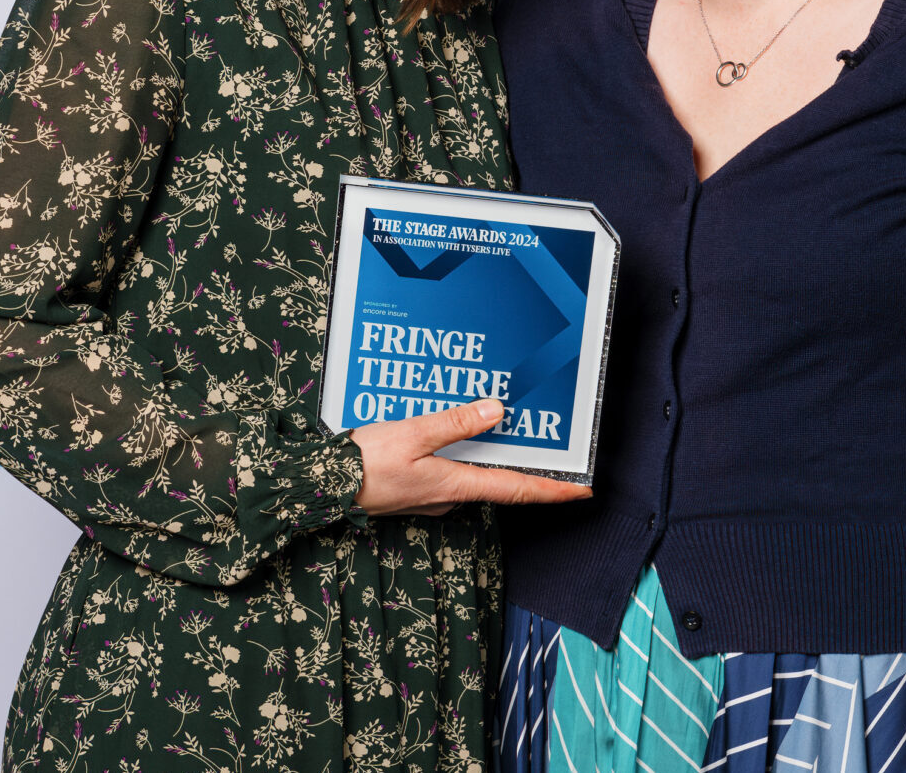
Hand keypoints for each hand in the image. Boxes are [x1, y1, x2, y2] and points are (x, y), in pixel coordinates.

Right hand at [349, 398, 595, 515]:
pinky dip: (466, 452)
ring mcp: (434, 495)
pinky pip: (454, 470)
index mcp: (456, 485)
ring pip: (477, 474)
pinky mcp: (419, 488)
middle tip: (558, 447)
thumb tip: (498, 410)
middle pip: (503, 482)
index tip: (585, 488)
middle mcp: (451, 495)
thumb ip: (455, 423)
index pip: (519, 489)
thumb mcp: (411, 435)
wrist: (321, 487)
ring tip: (517, 428)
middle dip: (531, 466)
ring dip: (496, 455)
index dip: (555, 490)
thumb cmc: (363, 465)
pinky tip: (462, 430)